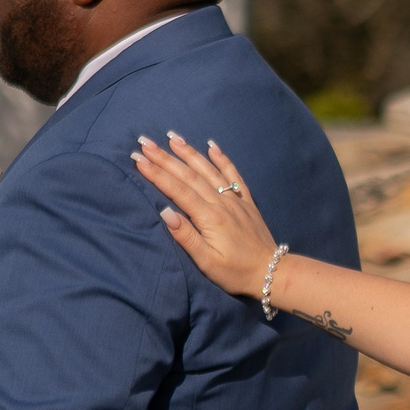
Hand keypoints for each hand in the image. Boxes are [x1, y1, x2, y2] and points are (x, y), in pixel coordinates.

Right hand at [131, 135, 280, 298]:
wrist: (271, 272)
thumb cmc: (236, 273)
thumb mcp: (207, 262)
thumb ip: (186, 237)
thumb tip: (165, 213)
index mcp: (209, 218)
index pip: (177, 190)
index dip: (156, 173)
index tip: (138, 159)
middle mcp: (221, 203)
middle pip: (189, 175)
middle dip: (165, 158)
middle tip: (145, 142)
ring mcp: (235, 200)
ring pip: (209, 170)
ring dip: (189, 152)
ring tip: (172, 137)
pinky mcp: (247, 202)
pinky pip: (234, 175)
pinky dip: (222, 159)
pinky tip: (212, 145)